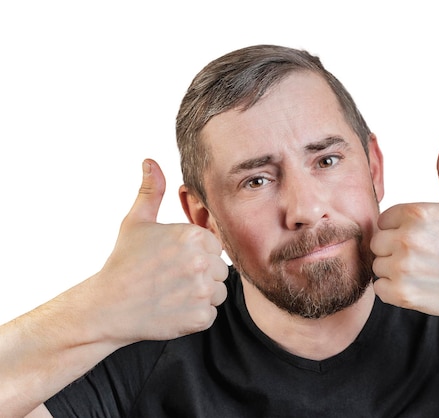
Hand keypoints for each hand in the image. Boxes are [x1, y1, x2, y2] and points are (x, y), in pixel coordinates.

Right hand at [88, 159, 227, 343]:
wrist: (106, 307)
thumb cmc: (123, 263)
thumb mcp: (136, 222)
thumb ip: (151, 191)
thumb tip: (150, 162)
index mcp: (192, 236)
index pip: (214, 246)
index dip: (196, 254)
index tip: (173, 262)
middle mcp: (201, 261)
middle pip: (219, 268)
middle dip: (200, 274)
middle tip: (171, 279)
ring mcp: (202, 290)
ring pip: (218, 291)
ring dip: (201, 295)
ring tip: (171, 293)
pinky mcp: (200, 317)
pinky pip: (210, 314)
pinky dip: (195, 315)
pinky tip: (172, 309)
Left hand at [371, 137, 438, 318]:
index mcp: (416, 213)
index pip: (384, 220)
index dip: (400, 229)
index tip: (423, 238)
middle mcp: (407, 238)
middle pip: (377, 242)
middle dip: (394, 249)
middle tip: (422, 256)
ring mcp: (403, 267)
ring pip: (377, 265)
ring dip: (393, 270)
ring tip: (421, 270)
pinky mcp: (401, 293)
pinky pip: (379, 288)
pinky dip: (393, 290)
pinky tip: (417, 285)